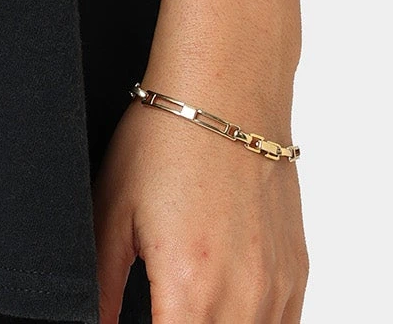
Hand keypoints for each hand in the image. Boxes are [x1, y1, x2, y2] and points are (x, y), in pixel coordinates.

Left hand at [94, 99, 307, 322]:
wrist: (226, 91)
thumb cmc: (164, 140)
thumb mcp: (111, 209)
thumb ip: (102, 281)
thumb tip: (96, 322)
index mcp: (189, 289)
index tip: (131, 320)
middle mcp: (242, 299)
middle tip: (157, 305)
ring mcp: (276, 289)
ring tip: (184, 303)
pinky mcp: (296, 273)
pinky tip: (222, 307)